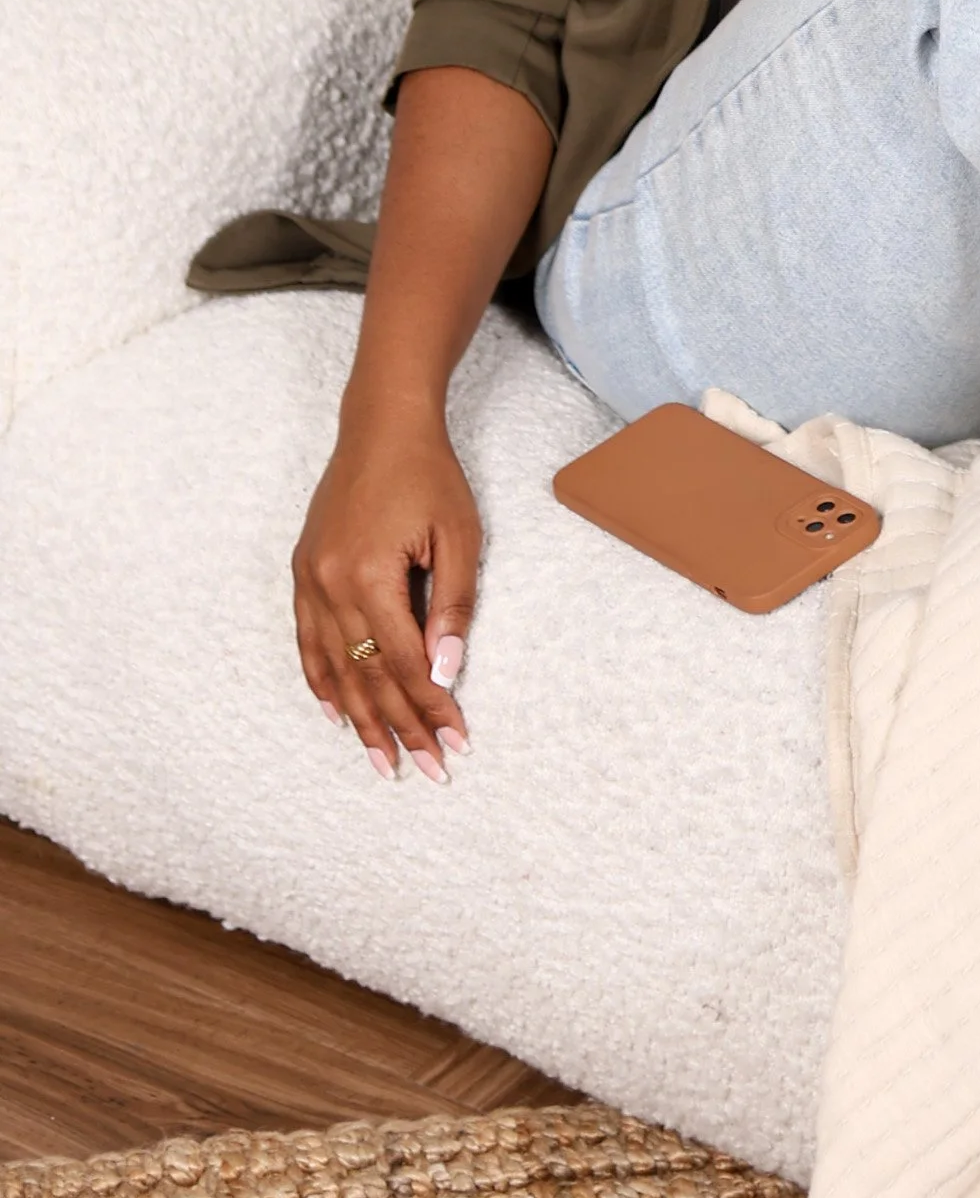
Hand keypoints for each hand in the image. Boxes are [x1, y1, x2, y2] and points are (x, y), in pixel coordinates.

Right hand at [293, 401, 478, 782]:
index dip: (431, 708)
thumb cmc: (429, 476)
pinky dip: (322, 682)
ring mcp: (310, 580)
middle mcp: (331, 585)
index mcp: (370, 576)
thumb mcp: (458, 536)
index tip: (456, 742)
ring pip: (336, 668)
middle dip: (400, 728)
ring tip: (382, 761)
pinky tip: (336, 714)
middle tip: (426, 770)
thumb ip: (453, 606)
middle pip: (368, 676)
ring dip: (360, 719)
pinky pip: (308, 641)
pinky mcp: (302, 572)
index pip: (405, 663)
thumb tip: (446, 673)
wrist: (382, 426)